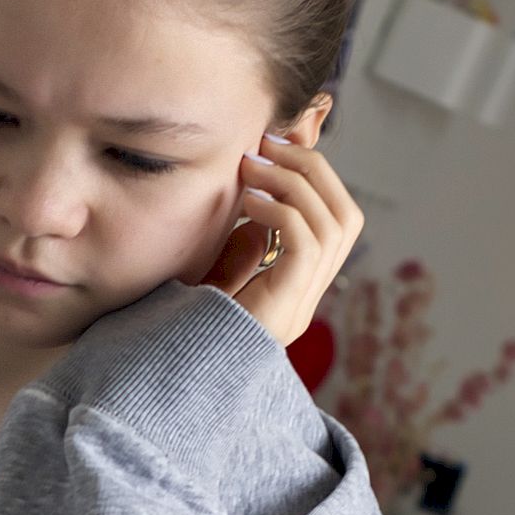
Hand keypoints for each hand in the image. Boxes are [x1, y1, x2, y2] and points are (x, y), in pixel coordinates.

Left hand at [200, 128, 362, 346]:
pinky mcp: (286, 307)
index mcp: (300, 286)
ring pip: (333, 225)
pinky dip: (282, 211)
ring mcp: (302, 304)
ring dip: (294, 184)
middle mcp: (309, 296)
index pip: (337, 220)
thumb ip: (248, 243)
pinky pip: (306, 243)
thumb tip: (262, 202)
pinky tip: (248, 202)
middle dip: (313, 171)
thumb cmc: (185, 320)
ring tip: (253, 167)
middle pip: (347, 216)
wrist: (168, 369)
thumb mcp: (221, 273)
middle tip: (269, 144)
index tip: (275, 148)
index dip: (316, 177)